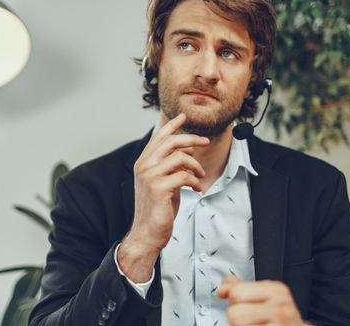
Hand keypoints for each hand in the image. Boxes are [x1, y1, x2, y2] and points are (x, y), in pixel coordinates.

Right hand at [118, 113, 208, 280]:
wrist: (147, 233)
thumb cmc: (158, 209)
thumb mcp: (164, 182)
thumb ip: (171, 166)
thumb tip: (187, 151)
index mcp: (143, 163)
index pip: (158, 137)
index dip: (172, 125)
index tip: (184, 116)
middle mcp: (144, 166)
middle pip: (171, 142)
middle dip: (192, 139)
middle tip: (206, 142)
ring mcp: (150, 176)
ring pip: (180, 157)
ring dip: (196, 166)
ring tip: (200, 176)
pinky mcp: (159, 188)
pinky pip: (185, 176)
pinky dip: (195, 181)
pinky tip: (196, 189)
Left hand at [217, 275, 304, 325]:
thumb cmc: (277, 317)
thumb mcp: (263, 296)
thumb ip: (240, 287)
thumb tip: (223, 288)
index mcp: (276, 290)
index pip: (236, 292)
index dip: (235, 300)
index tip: (245, 305)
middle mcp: (281, 307)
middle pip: (234, 311)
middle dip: (237, 316)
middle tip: (252, 319)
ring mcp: (280, 325)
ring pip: (237, 323)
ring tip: (255, 325)